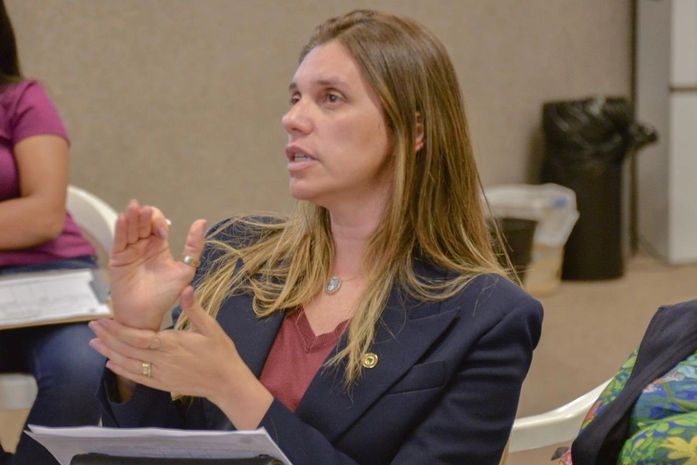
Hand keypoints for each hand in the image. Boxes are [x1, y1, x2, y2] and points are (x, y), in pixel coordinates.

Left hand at [89, 286, 272, 428]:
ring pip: (129, 365)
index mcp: (171, 344)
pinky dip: (122, 371)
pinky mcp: (162, 384)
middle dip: (108, 338)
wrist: (226, 381)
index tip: (102, 320)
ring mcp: (160, 375)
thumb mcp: (210, 327)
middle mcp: (161, 361)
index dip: (117, 330)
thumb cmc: (220, 351)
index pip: (137, 337)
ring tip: (94, 343)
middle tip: (92, 327)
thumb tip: (185, 288)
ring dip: (110, 354)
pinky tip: (111, 365)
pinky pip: (138, 378)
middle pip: (128, 350)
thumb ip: (194, 309)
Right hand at [108, 199, 205, 329]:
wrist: (146, 314)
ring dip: (132, 217)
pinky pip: (118, 240)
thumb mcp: (185, 269)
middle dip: (144, 216)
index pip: (158, 224)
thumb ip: (193, 246)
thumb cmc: (165, 295)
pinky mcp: (118, 258)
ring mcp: (130, 250)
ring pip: (130, 228)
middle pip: (142, 223)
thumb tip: (202, 221)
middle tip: (145, 211)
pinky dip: (120, 229)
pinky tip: (123, 218)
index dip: (160, 223)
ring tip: (134, 207)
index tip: (164, 233)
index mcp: (160, 246)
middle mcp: (144, 245)